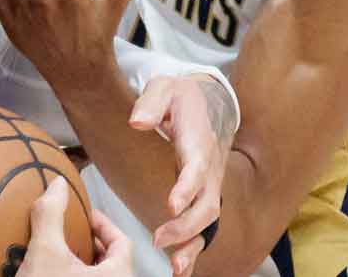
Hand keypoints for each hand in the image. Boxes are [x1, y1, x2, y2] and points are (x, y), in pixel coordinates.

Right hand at [14, 177, 130, 275]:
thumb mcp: (44, 251)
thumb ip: (51, 215)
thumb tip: (57, 185)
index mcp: (118, 275)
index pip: (122, 242)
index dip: (104, 224)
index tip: (86, 216)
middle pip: (111, 258)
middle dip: (91, 241)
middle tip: (73, 231)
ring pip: (98, 273)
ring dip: (81, 260)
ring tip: (61, 251)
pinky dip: (72, 274)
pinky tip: (52, 271)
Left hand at [130, 75, 236, 274]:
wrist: (207, 101)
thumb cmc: (180, 97)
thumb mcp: (165, 87)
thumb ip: (151, 103)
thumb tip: (137, 122)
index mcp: (199, 142)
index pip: (196, 168)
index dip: (187, 187)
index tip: (171, 204)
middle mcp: (209, 168)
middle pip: (207, 204)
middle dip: (185, 225)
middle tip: (158, 238)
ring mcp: (209, 184)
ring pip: (208, 220)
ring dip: (192, 243)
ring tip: (174, 265)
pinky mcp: (203, 194)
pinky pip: (203, 225)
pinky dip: (194, 248)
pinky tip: (180, 268)